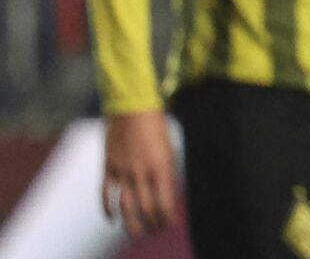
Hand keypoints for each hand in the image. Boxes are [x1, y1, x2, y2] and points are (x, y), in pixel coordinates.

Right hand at [102, 109, 177, 235]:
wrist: (132, 109)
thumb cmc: (156, 127)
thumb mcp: (169, 149)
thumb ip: (167, 172)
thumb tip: (167, 192)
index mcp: (161, 167)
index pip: (164, 202)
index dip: (167, 217)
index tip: (168, 224)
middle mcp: (141, 173)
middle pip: (146, 209)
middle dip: (152, 223)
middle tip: (154, 230)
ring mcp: (123, 171)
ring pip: (125, 207)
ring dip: (130, 223)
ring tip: (136, 233)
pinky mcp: (108, 168)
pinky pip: (106, 194)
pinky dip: (108, 210)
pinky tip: (112, 219)